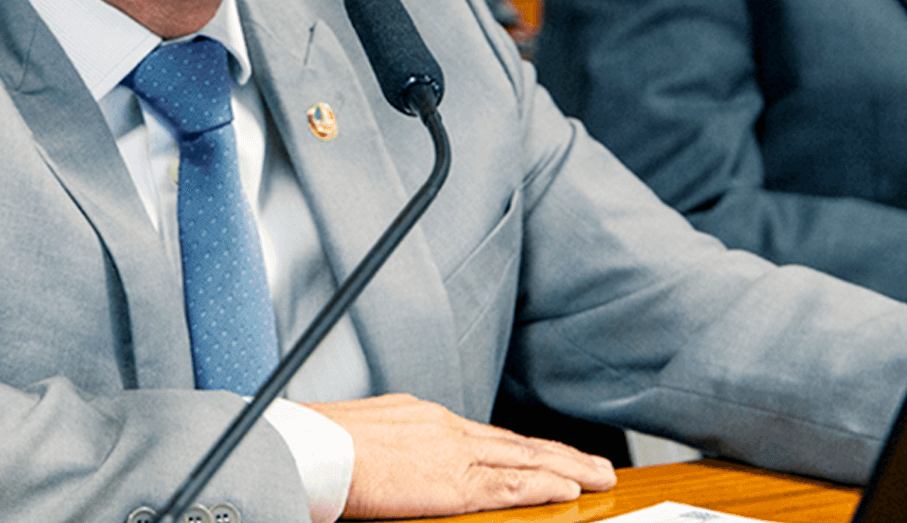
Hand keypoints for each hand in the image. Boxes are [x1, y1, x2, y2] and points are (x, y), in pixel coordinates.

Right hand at [303, 394, 614, 518]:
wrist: (309, 446)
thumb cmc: (319, 446)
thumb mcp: (364, 436)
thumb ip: (393, 448)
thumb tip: (398, 464)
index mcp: (423, 417)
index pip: (485, 436)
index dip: (522, 448)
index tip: (546, 454)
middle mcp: (445, 427)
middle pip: (515, 443)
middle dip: (558, 454)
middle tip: (594, 463)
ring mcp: (452, 452)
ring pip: (524, 460)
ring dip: (565, 468)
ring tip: (597, 476)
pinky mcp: (451, 483)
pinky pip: (508, 485)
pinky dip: (542, 485)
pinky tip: (568, 490)